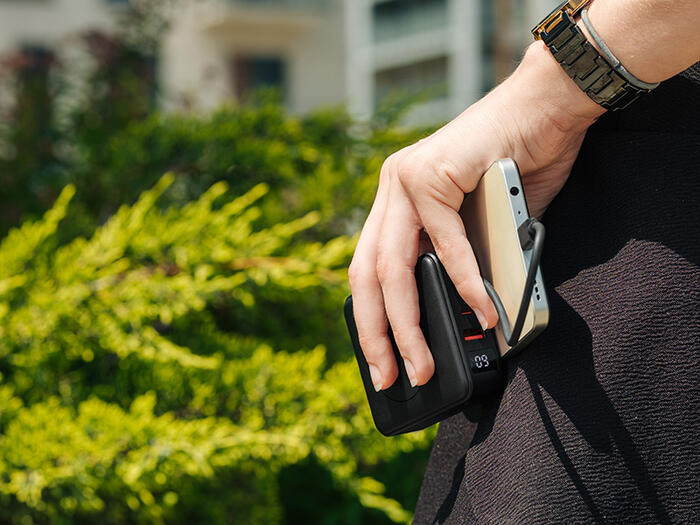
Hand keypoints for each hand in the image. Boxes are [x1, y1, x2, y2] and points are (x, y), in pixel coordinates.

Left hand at [348, 41, 604, 390]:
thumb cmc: (519, 166)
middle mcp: (391, 190)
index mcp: (394, 205)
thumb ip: (466, 266)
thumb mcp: (481, 229)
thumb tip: (474, 318)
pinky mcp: (432, 172)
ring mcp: (405, 178)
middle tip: (396, 377)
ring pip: (393, 265)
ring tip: (426, 361)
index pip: (367, 273)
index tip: (385, 364)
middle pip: (368, 276)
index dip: (372, 322)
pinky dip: (465, 280)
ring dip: (411, 322)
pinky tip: (481, 310)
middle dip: (380, 335)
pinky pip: (444, 240)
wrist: (547, 107)